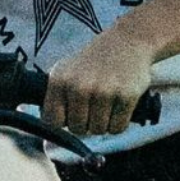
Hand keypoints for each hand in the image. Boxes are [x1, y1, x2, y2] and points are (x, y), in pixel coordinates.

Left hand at [41, 29, 155, 137]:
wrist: (132, 38)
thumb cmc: (97, 60)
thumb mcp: (69, 71)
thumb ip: (56, 99)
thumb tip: (47, 142)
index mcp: (59, 80)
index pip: (52, 122)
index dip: (64, 121)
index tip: (73, 112)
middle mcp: (79, 86)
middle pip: (77, 129)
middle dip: (87, 122)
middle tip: (96, 103)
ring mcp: (102, 91)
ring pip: (97, 130)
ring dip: (104, 122)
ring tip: (109, 100)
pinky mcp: (125, 96)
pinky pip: (117, 128)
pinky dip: (120, 122)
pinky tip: (121, 102)